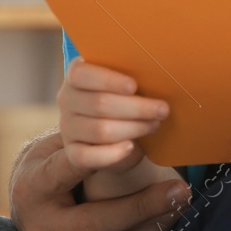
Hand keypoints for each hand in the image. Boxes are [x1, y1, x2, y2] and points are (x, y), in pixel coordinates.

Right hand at [10, 128, 191, 230]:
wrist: (32, 206)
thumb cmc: (53, 164)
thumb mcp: (58, 146)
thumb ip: (86, 138)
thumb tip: (133, 124)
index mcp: (34, 186)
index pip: (68, 170)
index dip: (102, 157)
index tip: (134, 146)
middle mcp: (41, 226)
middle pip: (94, 221)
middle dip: (141, 207)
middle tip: (180, 188)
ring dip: (152, 228)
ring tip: (181, 204)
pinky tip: (169, 223)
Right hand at [57, 58, 168, 172]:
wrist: (116, 133)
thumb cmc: (125, 97)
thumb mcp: (125, 82)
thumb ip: (132, 74)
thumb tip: (157, 74)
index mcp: (76, 76)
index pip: (81, 74)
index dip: (108, 80)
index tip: (134, 86)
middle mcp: (67, 100)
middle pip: (99, 104)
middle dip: (136, 107)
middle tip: (162, 109)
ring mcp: (68, 128)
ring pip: (100, 130)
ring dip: (133, 128)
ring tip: (155, 124)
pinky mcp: (72, 152)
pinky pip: (88, 157)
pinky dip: (111, 154)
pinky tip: (130, 147)